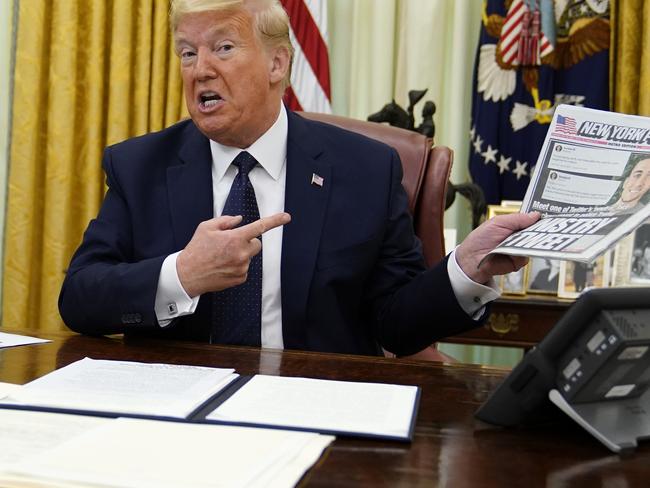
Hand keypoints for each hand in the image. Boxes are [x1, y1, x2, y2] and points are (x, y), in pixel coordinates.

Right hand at [176, 212, 290, 296]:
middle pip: (256, 244)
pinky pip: (245, 268)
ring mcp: (242, 267)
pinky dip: (237, 266)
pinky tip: (223, 266)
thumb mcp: (206, 227)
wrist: (187, 274)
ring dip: (240, 254)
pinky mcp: (240, 278)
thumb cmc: (196, 249)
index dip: (275, 221)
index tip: (286, 217)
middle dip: (247, 242)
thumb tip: (239, 220)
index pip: (259, 227)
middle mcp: (241, 253)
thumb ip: (225, 221)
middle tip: (230, 244)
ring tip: (221, 257)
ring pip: (249, 256)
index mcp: (234, 238)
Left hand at [455, 212, 539, 283]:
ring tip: (519, 240)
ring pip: (533, 245)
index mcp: (513, 225)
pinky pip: (526, 257)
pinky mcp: (517, 261)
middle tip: (546, 227)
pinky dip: (519, 254)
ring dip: (528, 242)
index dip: (540, 219)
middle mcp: (518, 237)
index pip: (531, 220)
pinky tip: (511, 252)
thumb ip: (517, 219)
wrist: (471, 260)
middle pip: (537, 233)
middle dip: (541, 230)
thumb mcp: (498, 222)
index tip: (548, 216)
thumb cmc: (479, 240)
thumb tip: (536, 215)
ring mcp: (519, 249)